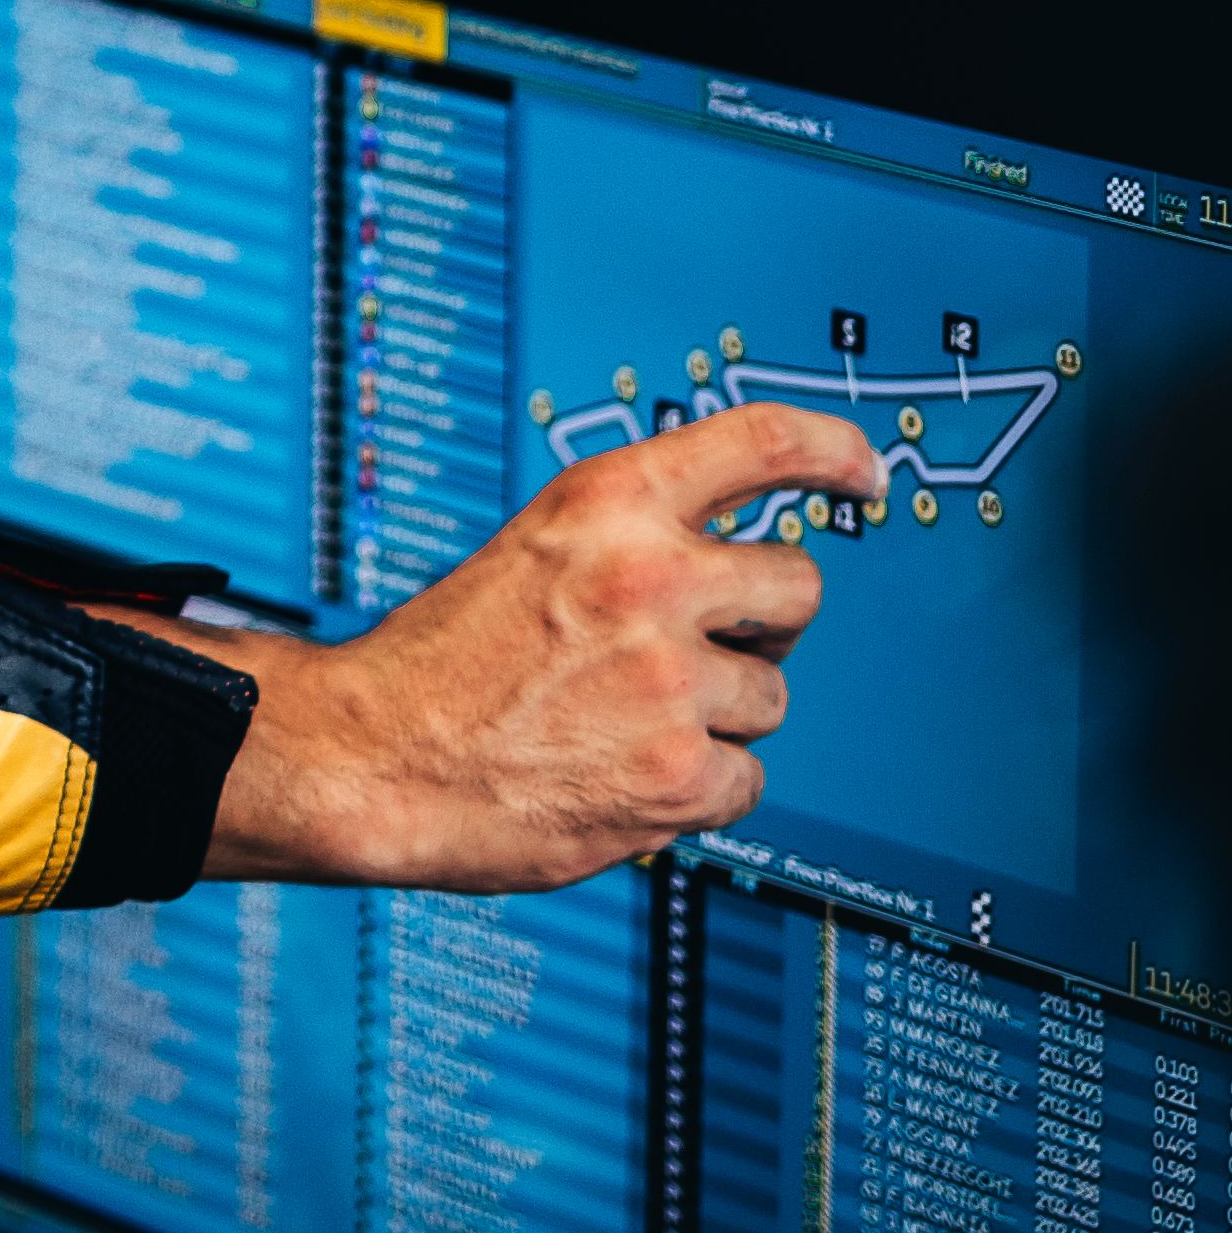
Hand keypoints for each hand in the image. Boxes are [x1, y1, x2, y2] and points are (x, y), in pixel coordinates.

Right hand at [186, 402, 889, 892]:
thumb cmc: (439, 664)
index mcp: (609, 503)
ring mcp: (669, 682)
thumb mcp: (534, 548)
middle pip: (799, 587)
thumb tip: (738, 559)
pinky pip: (747, 780)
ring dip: (719, 716)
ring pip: (771, 697)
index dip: (834, 453)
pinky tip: (626, 775)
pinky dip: (698, 789)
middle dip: (765, 624)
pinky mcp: (677, 775)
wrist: (370, 759)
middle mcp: (650, 579)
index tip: (861, 473)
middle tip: (704, 648)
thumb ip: (634, 536)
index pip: (763, 443)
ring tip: (627, 722)